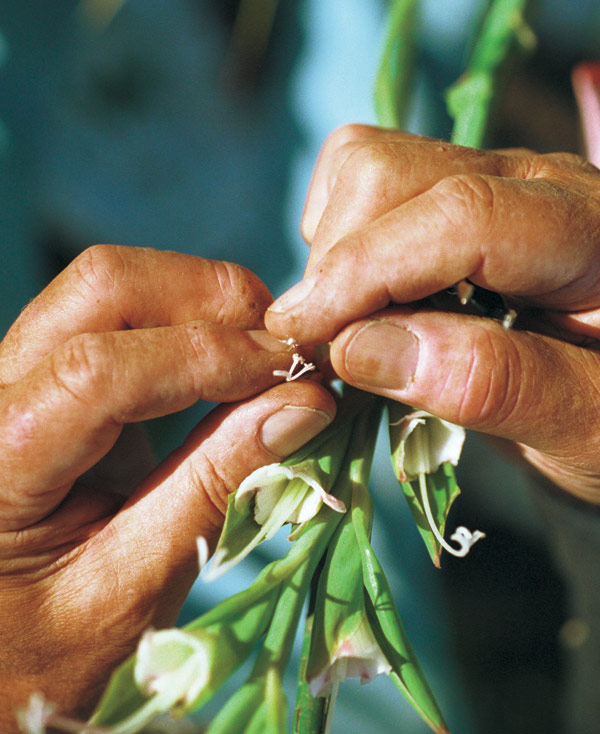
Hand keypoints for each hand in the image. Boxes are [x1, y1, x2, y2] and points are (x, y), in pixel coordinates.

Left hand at [0, 245, 334, 727]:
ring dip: (202, 304)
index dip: (211, 356)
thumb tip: (305, 404)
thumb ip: (214, 488)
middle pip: (103, 288)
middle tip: (283, 353)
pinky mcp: (43, 379)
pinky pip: (115, 318)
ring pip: (109, 288)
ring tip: (263, 359)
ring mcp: (9, 377)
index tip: (295, 374)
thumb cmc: (43, 653)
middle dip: (211, 300)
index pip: (101, 368)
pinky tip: (225, 365)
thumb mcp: (132, 589)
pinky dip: (184, 325)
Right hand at [265, 124, 599, 504]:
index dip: (366, 271)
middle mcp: (534, 183)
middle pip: (392, 170)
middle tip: (331, 351)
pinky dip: (338, 243)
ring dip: (332, 252)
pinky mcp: (454, 195)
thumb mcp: (585, 427)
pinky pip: (365, 187)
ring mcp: (489, 182)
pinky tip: (366, 302)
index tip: (304, 335)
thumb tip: (362, 348)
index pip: (460, 215)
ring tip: (351, 329)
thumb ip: (493, 384)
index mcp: (588, 232)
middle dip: (337, 264)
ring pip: (368, 166)